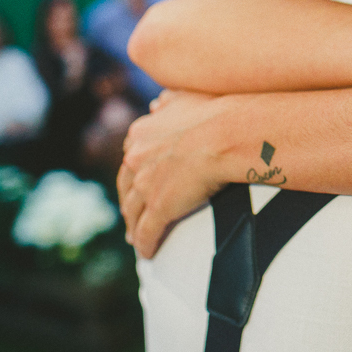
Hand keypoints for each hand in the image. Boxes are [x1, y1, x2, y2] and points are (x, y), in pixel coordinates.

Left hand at [118, 90, 229, 258]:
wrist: (226, 134)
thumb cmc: (214, 113)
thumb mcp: (185, 98)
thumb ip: (169, 102)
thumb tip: (157, 103)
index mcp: (141, 134)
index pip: (131, 157)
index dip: (133, 172)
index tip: (137, 182)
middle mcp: (136, 159)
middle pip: (126, 186)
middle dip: (128, 202)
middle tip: (132, 214)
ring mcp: (145, 185)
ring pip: (133, 212)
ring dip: (133, 226)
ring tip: (136, 237)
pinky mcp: (159, 207)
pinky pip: (148, 232)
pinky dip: (145, 244)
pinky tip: (147, 253)